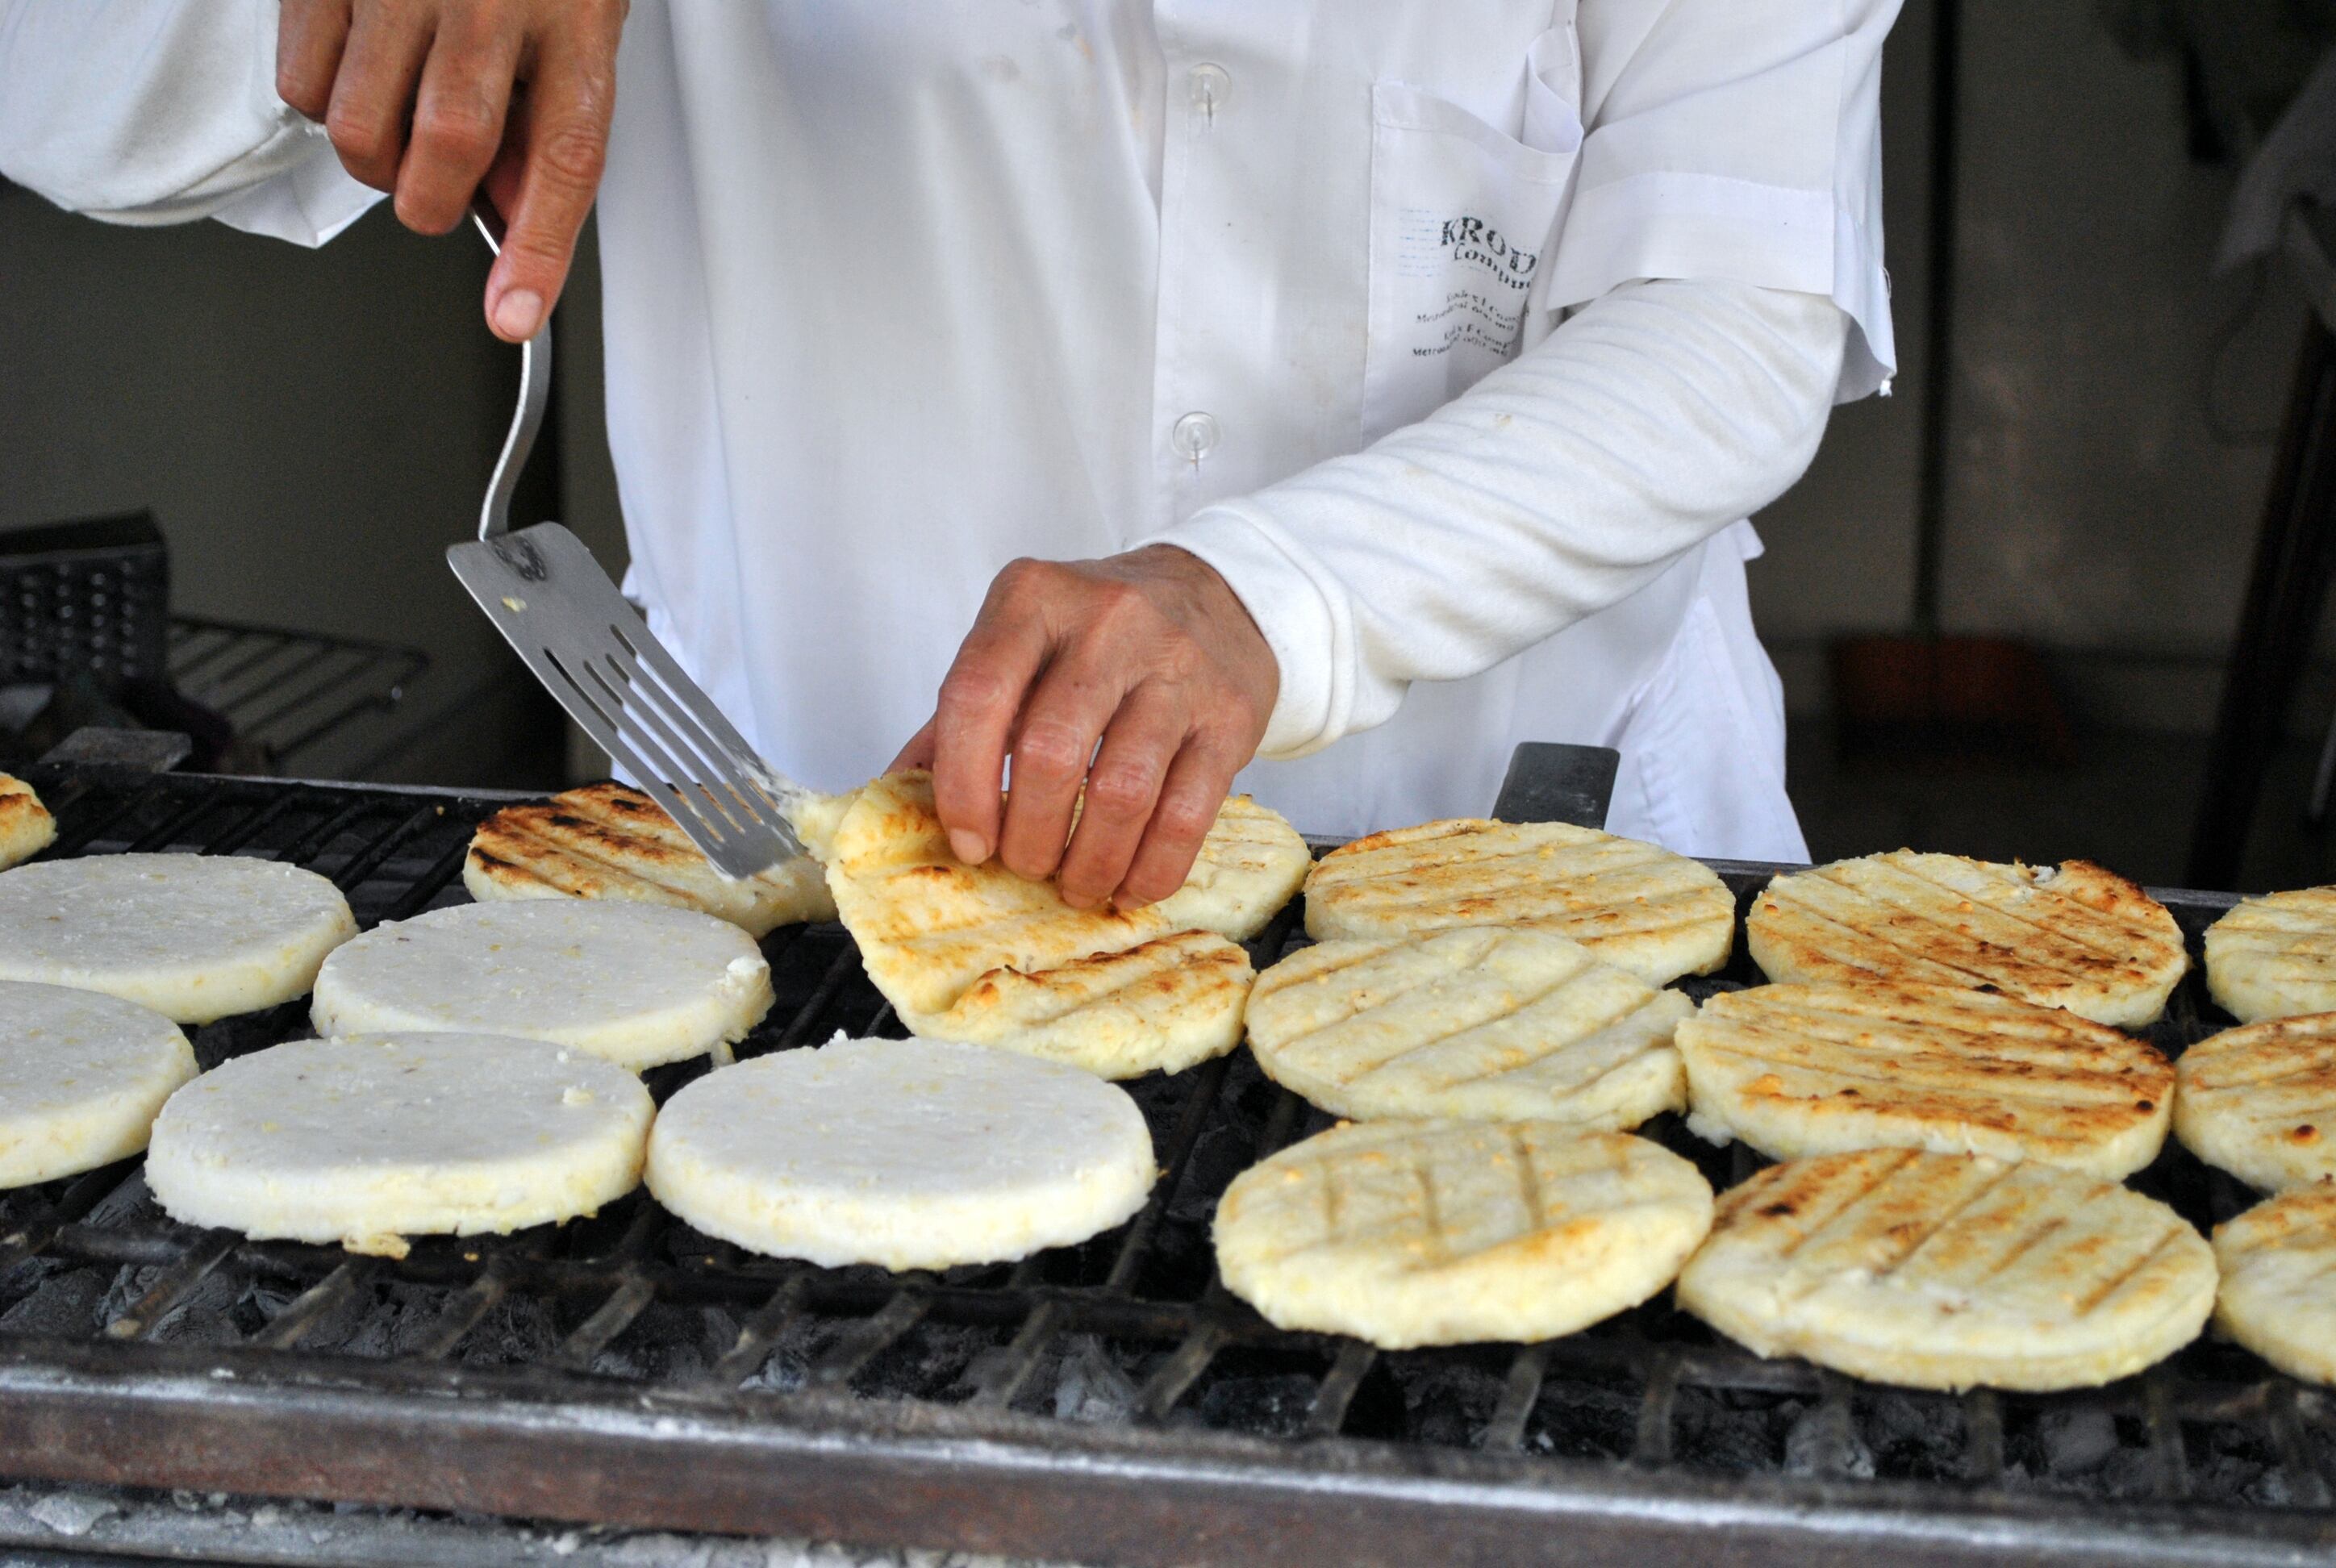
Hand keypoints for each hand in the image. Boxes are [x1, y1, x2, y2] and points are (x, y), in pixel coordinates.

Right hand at [275, 0, 626, 341]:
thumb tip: (514, 227)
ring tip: (397, 115)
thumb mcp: (573, 29)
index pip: (565, 158)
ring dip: (373, 158)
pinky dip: (320, 103)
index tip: (513, 315)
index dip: (540, 250)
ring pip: (360, 129)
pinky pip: (300, 84)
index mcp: (574, 20)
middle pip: (446, 146)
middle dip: (430, 200)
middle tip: (433, 189)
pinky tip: (357, 66)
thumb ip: (545, 126)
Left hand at [892, 547, 1277, 910]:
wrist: (1220, 598)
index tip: (969, 842)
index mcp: (1032, 597)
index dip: (963, 784)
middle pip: (1049, 751)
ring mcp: (1177, 666)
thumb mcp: (1021, 645)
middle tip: (1025, 866)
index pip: (977, 695)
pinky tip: (1129, 885)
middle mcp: (1107, 620)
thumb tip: (892, 796)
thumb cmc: (1098, 637)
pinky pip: (1189, 813)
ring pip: (1121, 790)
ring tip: (1075, 884)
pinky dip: (1151, 867)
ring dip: (1089, 861)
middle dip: (1029, 834)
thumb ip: (959, 714)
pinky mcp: (1230, 716)